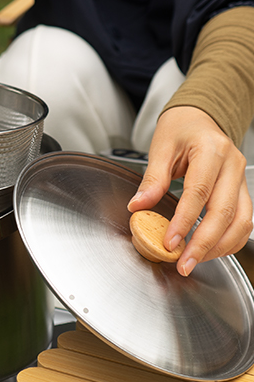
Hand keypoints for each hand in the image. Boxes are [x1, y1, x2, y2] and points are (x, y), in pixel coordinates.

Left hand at [127, 106, 251, 275]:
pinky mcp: (242, 190)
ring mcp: (240, 179)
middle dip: (203, 244)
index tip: (169, 242)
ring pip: (241, 221)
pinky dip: (230, 240)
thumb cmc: (180, 129)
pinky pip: (243, 220)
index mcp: (211, 151)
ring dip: (219, 247)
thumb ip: (152, 178)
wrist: (200, 117)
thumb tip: (138, 206)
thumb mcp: (160, 147)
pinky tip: (210, 251)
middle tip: (183, 264)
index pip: (198, 193)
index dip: (184, 222)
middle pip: (224, 213)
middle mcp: (232, 166)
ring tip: (194, 261)